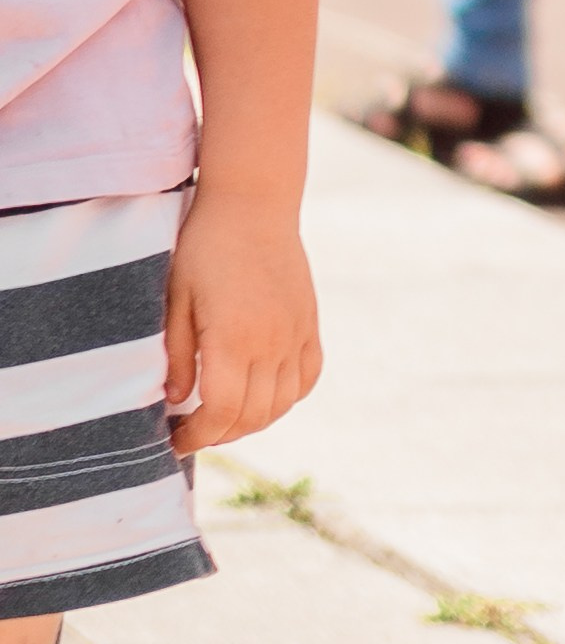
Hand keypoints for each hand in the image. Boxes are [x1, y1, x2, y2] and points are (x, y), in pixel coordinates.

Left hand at [163, 188, 321, 458]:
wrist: (254, 205)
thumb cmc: (205, 247)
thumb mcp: (176, 297)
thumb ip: (179, 353)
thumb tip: (178, 400)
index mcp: (234, 337)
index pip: (223, 411)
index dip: (199, 436)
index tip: (177, 439)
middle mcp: (272, 342)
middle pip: (253, 415)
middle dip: (220, 434)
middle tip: (194, 431)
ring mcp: (296, 333)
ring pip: (282, 403)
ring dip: (253, 421)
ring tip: (225, 417)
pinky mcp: (309, 323)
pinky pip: (307, 377)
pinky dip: (287, 398)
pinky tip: (264, 394)